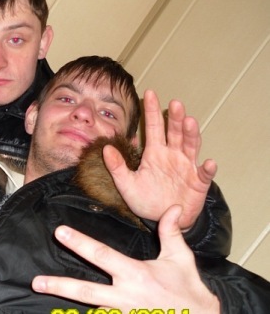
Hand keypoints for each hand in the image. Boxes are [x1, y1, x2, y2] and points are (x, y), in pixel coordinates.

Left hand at [32, 205, 219, 313]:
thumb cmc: (189, 290)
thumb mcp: (180, 258)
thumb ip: (170, 232)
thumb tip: (172, 208)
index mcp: (135, 274)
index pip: (101, 254)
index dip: (79, 242)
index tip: (60, 232)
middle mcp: (128, 298)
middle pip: (85, 292)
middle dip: (58, 286)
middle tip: (36, 282)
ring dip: (111, 310)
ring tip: (137, 307)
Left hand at [104, 89, 216, 228]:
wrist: (163, 220)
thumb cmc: (146, 200)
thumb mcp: (126, 185)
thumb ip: (117, 168)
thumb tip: (106, 149)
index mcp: (154, 153)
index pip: (153, 128)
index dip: (152, 111)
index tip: (150, 93)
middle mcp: (172, 155)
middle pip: (174, 132)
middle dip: (175, 118)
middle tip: (175, 103)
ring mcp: (187, 167)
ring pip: (190, 146)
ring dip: (191, 135)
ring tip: (189, 122)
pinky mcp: (198, 182)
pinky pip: (204, 174)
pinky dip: (207, 169)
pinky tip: (208, 162)